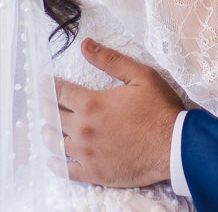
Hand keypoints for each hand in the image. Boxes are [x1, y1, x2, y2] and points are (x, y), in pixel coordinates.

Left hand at [51, 39, 184, 187]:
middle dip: (47, 108)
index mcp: (92, 103)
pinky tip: (53, 160)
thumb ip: (110, 60)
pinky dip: (56, 164)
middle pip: (54, 117)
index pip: (59, 92)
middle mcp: (83, 128)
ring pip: (55, 143)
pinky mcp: (93, 172)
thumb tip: (85, 44)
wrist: (175, 146)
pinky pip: (65, 170)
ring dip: (48, 134)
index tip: (42, 83)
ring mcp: (86, 153)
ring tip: (46, 129)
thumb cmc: (160, 110)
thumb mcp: (140, 75)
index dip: (49, 86)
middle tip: (43, 105)